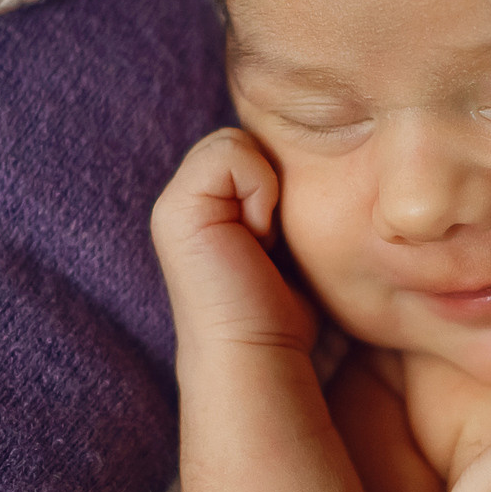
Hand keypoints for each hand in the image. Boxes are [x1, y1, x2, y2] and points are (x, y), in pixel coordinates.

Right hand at [151, 128, 316, 358]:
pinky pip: (231, 152)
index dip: (283, 178)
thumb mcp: (291, 240)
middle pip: (246, 137)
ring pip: (237, 140)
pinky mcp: (176, 209)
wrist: (261, 354)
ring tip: (266, 242)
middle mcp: (186, 201)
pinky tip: (259, 238)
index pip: (255, 146)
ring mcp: (174, 204)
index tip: (285, 237)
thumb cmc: (287, 312)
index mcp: (208, 207)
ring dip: (268, 188)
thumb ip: (282, 196)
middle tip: (276, 240)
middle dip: (275, 180)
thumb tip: (316, 153)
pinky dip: (259, 188)